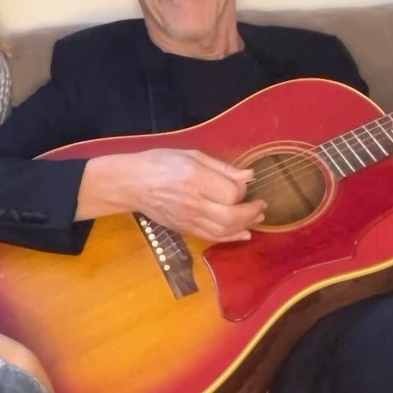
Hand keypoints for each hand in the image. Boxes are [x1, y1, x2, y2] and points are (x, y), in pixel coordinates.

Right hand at [80, 148, 265, 241]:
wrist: (131, 183)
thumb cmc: (160, 162)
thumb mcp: (191, 155)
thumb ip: (222, 167)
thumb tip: (249, 176)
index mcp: (194, 178)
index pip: (230, 193)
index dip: (241, 191)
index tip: (241, 183)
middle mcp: (192, 202)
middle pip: (230, 217)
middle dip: (251, 213)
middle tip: (261, 206)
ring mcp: (187, 219)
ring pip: (222, 231)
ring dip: (245, 226)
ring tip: (257, 218)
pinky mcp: (184, 229)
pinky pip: (211, 237)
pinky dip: (231, 237)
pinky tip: (244, 233)